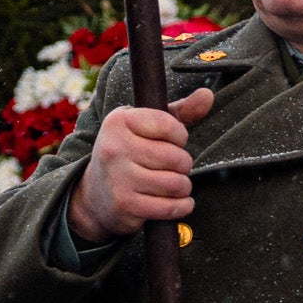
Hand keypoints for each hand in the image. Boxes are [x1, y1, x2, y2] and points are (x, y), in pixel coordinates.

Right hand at [67, 88, 216, 244]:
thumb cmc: (129, 153)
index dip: (180, 135)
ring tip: (174, 184)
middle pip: (175, 157)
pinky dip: (181, 206)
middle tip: (174, 167)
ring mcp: (118, 178)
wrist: (95, 194)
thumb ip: (179, 111)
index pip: (168, 125)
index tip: (174, 141)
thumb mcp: (146, 127)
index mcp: (119, 121)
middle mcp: (114, 147)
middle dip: (183, 164)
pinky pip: (169, 207)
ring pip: (175, 184)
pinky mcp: (125, 205)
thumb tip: (207, 95)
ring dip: (183, 187)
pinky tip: (178, 202)